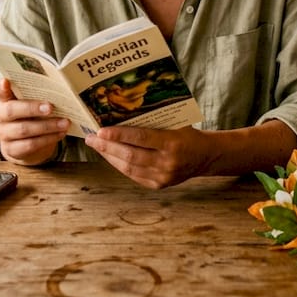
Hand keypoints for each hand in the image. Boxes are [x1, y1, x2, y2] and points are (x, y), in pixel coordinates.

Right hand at [0, 78, 68, 165]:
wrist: (24, 144)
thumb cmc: (31, 117)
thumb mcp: (31, 105)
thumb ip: (37, 97)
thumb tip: (60, 91)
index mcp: (5, 100)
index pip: (0, 91)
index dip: (1, 87)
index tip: (6, 81)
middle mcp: (0, 116)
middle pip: (11, 110)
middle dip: (32, 108)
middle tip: (50, 107)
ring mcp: (3, 134)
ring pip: (24, 129)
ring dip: (47, 126)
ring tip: (64, 122)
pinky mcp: (12, 149)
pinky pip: (30, 144)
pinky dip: (48, 139)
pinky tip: (60, 133)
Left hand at [84, 126, 217, 188]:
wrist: (206, 156)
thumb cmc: (187, 134)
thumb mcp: (176, 123)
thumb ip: (153, 121)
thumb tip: (123, 112)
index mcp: (172, 143)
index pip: (140, 138)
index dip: (119, 134)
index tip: (101, 130)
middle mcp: (167, 162)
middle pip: (131, 155)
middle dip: (107, 146)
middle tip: (91, 137)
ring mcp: (163, 177)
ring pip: (129, 167)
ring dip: (109, 156)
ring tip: (96, 146)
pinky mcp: (158, 185)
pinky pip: (133, 175)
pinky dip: (119, 165)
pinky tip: (109, 156)